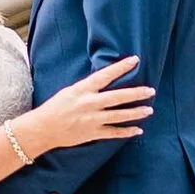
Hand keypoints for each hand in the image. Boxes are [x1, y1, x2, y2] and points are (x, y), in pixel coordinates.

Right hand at [23, 55, 156, 155]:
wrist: (43, 128)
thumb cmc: (55, 107)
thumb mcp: (70, 91)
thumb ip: (88, 87)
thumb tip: (105, 80)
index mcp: (83, 89)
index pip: (106, 75)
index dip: (121, 67)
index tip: (135, 60)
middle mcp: (90, 103)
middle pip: (118, 97)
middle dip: (136, 93)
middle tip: (151, 90)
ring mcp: (92, 119)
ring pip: (120, 115)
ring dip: (136, 113)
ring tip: (149, 110)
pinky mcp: (93, 133)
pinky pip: (114, 132)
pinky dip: (127, 131)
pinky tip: (138, 130)